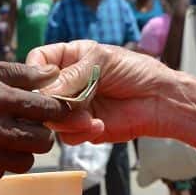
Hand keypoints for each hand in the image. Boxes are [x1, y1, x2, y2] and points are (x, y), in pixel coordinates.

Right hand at [0, 57, 68, 181]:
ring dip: (22, 150)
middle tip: (28, 125)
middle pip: (42, 142)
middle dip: (41, 132)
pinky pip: (2, 174)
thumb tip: (53, 74)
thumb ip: (18, 72)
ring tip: (5, 137)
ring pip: (25, 162)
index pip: (47, 109)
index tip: (50, 108)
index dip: (55, 109)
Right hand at [26, 41, 171, 144]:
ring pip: (50, 118)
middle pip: (39, 95)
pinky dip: (81, 132)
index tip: (44, 82)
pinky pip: (67, 136)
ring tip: (89, 118)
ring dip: (68, 120)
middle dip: (52, 103)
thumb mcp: (102, 62)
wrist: (159, 101)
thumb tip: (44, 93)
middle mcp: (67, 83)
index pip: (37, 62)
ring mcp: (73, 107)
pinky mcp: (82, 128)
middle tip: (68, 105)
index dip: (36, 73)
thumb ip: (71, 75)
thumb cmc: (135, 71)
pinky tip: (99, 124)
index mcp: (69, 58)